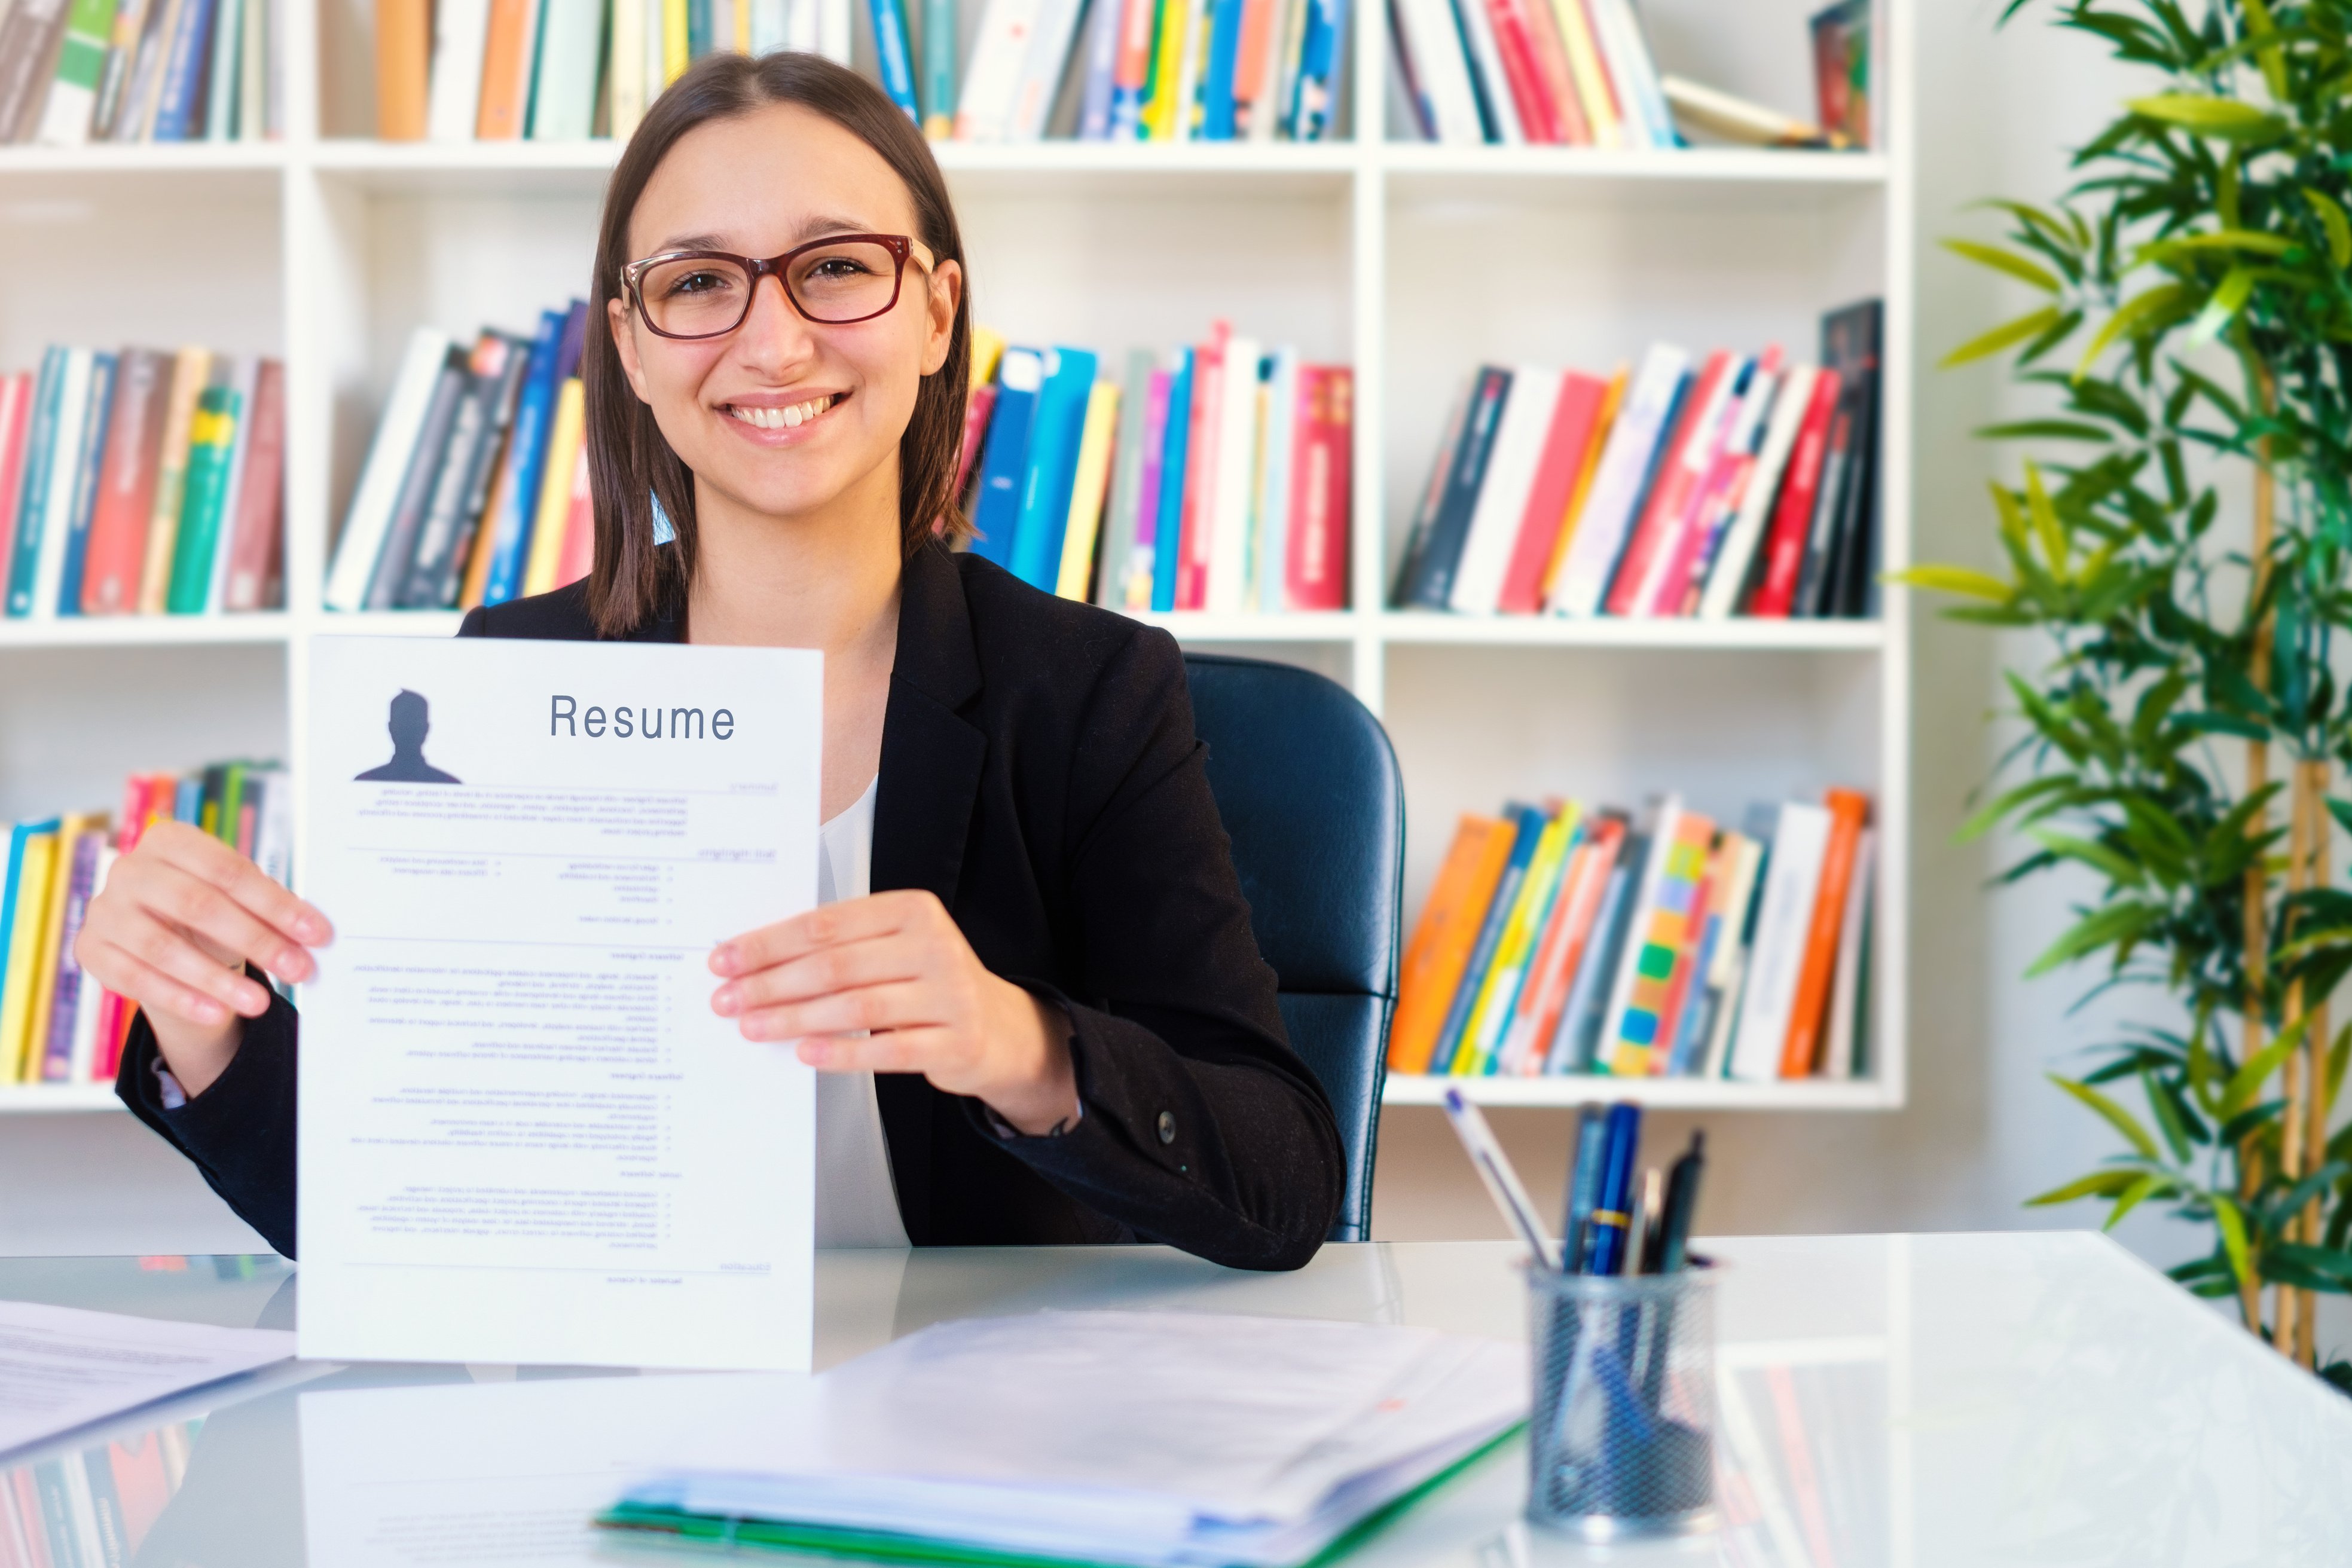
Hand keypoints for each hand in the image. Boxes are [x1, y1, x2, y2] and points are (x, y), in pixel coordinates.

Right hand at [75, 821, 332, 1097]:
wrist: (159, 934)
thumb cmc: (210, 910)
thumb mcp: (237, 899)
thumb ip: (268, 908)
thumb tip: (315, 933)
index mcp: (170, 840)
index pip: (228, 870)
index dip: (275, 904)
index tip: (317, 934)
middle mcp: (130, 869)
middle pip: (197, 905)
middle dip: (255, 940)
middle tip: (299, 969)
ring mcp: (104, 909)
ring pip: (164, 947)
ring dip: (217, 979)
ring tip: (261, 1003)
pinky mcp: (91, 949)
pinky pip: (136, 978)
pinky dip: (180, 998)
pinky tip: (217, 1014)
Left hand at [709, 890, 1078, 1135]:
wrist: (999, 1029)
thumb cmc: (928, 984)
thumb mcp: (893, 949)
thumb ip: (840, 948)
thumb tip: (755, 963)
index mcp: (912, 910)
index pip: (827, 925)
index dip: (770, 943)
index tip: (726, 959)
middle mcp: (935, 945)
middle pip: (836, 965)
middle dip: (772, 984)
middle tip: (728, 999)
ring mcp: (950, 994)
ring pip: (856, 1006)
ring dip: (795, 1019)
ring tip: (752, 1027)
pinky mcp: (956, 1041)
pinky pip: (887, 1049)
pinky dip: (841, 1052)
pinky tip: (805, 1054)